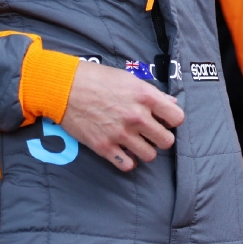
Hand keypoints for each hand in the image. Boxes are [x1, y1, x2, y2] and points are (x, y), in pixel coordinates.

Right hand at [60, 61, 184, 171]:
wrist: (65, 88)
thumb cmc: (98, 78)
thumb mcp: (129, 79)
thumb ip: (152, 93)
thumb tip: (171, 103)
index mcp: (145, 96)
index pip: (177, 118)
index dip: (172, 120)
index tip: (165, 120)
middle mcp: (136, 117)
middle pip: (167, 141)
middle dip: (161, 137)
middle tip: (151, 133)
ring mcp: (121, 134)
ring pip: (150, 156)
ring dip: (145, 149)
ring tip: (137, 142)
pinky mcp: (105, 147)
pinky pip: (128, 165)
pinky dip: (128, 161)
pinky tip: (123, 151)